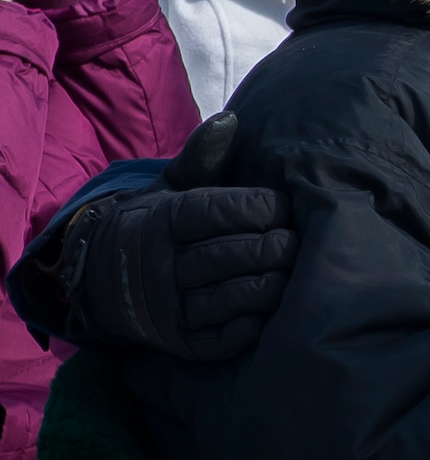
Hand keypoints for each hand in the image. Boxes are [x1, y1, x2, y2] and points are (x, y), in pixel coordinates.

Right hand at [58, 114, 297, 360]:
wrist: (101, 276)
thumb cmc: (158, 222)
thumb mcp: (173, 184)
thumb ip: (203, 154)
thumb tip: (231, 118)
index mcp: (165, 220)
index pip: (221, 212)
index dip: (262, 208)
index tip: (285, 205)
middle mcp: (162, 264)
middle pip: (231, 255)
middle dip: (274, 247)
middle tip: (297, 242)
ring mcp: (170, 307)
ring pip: (232, 297)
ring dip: (271, 285)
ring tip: (292, 271)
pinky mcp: (180, 342)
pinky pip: (222, 339)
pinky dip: (251, 326)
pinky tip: (270, 310)